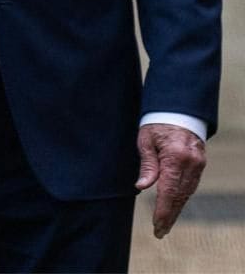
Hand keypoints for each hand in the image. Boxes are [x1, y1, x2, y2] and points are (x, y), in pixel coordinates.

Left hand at [136, 123, 206, 237]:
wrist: (178, 109)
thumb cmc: (157, 122)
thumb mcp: (146, 139)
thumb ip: (147, 164)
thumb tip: (142, 187)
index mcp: (176, 156)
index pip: (169, 190)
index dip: (163, 210)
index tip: (157, 224)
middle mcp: (190, 163)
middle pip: (180, 196)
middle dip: (169, 215)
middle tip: (160, 231)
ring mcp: (198, 164)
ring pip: (187, 193)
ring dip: (176, 209)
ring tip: (165, 223)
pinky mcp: (200, 164)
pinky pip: (191, 185)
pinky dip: (182, 197)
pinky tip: (174, 206)